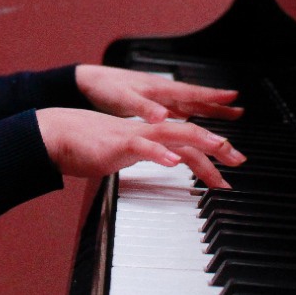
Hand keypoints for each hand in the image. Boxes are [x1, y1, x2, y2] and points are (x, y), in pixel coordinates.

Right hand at [36, 107, 246, 188]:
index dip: (210, 148)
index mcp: (149, 134)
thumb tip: (161, 163)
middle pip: (189, 133)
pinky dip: (161, 154)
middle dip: (217, 146)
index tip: (230, 162)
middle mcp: (146, 131)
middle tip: (239, 159)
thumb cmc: (85, 144)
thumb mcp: (123, 152)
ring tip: (220, 149)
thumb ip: (144, 155)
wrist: (56, 134)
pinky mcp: (118, 143)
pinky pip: (143, 147)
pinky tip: (175, 162)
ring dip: (199, 142)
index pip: (186, 138)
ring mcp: (134, 135)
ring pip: (173, 134)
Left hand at [75, 64, 242, 123]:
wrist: (87, 82)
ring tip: (227, 114)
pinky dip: (190, 113)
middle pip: (197, 100)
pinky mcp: (151, 103)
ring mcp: (158, 97)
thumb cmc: (105, 87)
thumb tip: (164, 118)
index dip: (214, 97)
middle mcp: (163, 92)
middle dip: (218, 105)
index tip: (234, 98)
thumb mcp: (123, 99)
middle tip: (240, 111)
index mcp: (160, 90)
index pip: (193, 94)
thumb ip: (145, 109)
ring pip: (189, 104)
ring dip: (208, 109)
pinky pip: (178, 108)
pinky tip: (194, 119)